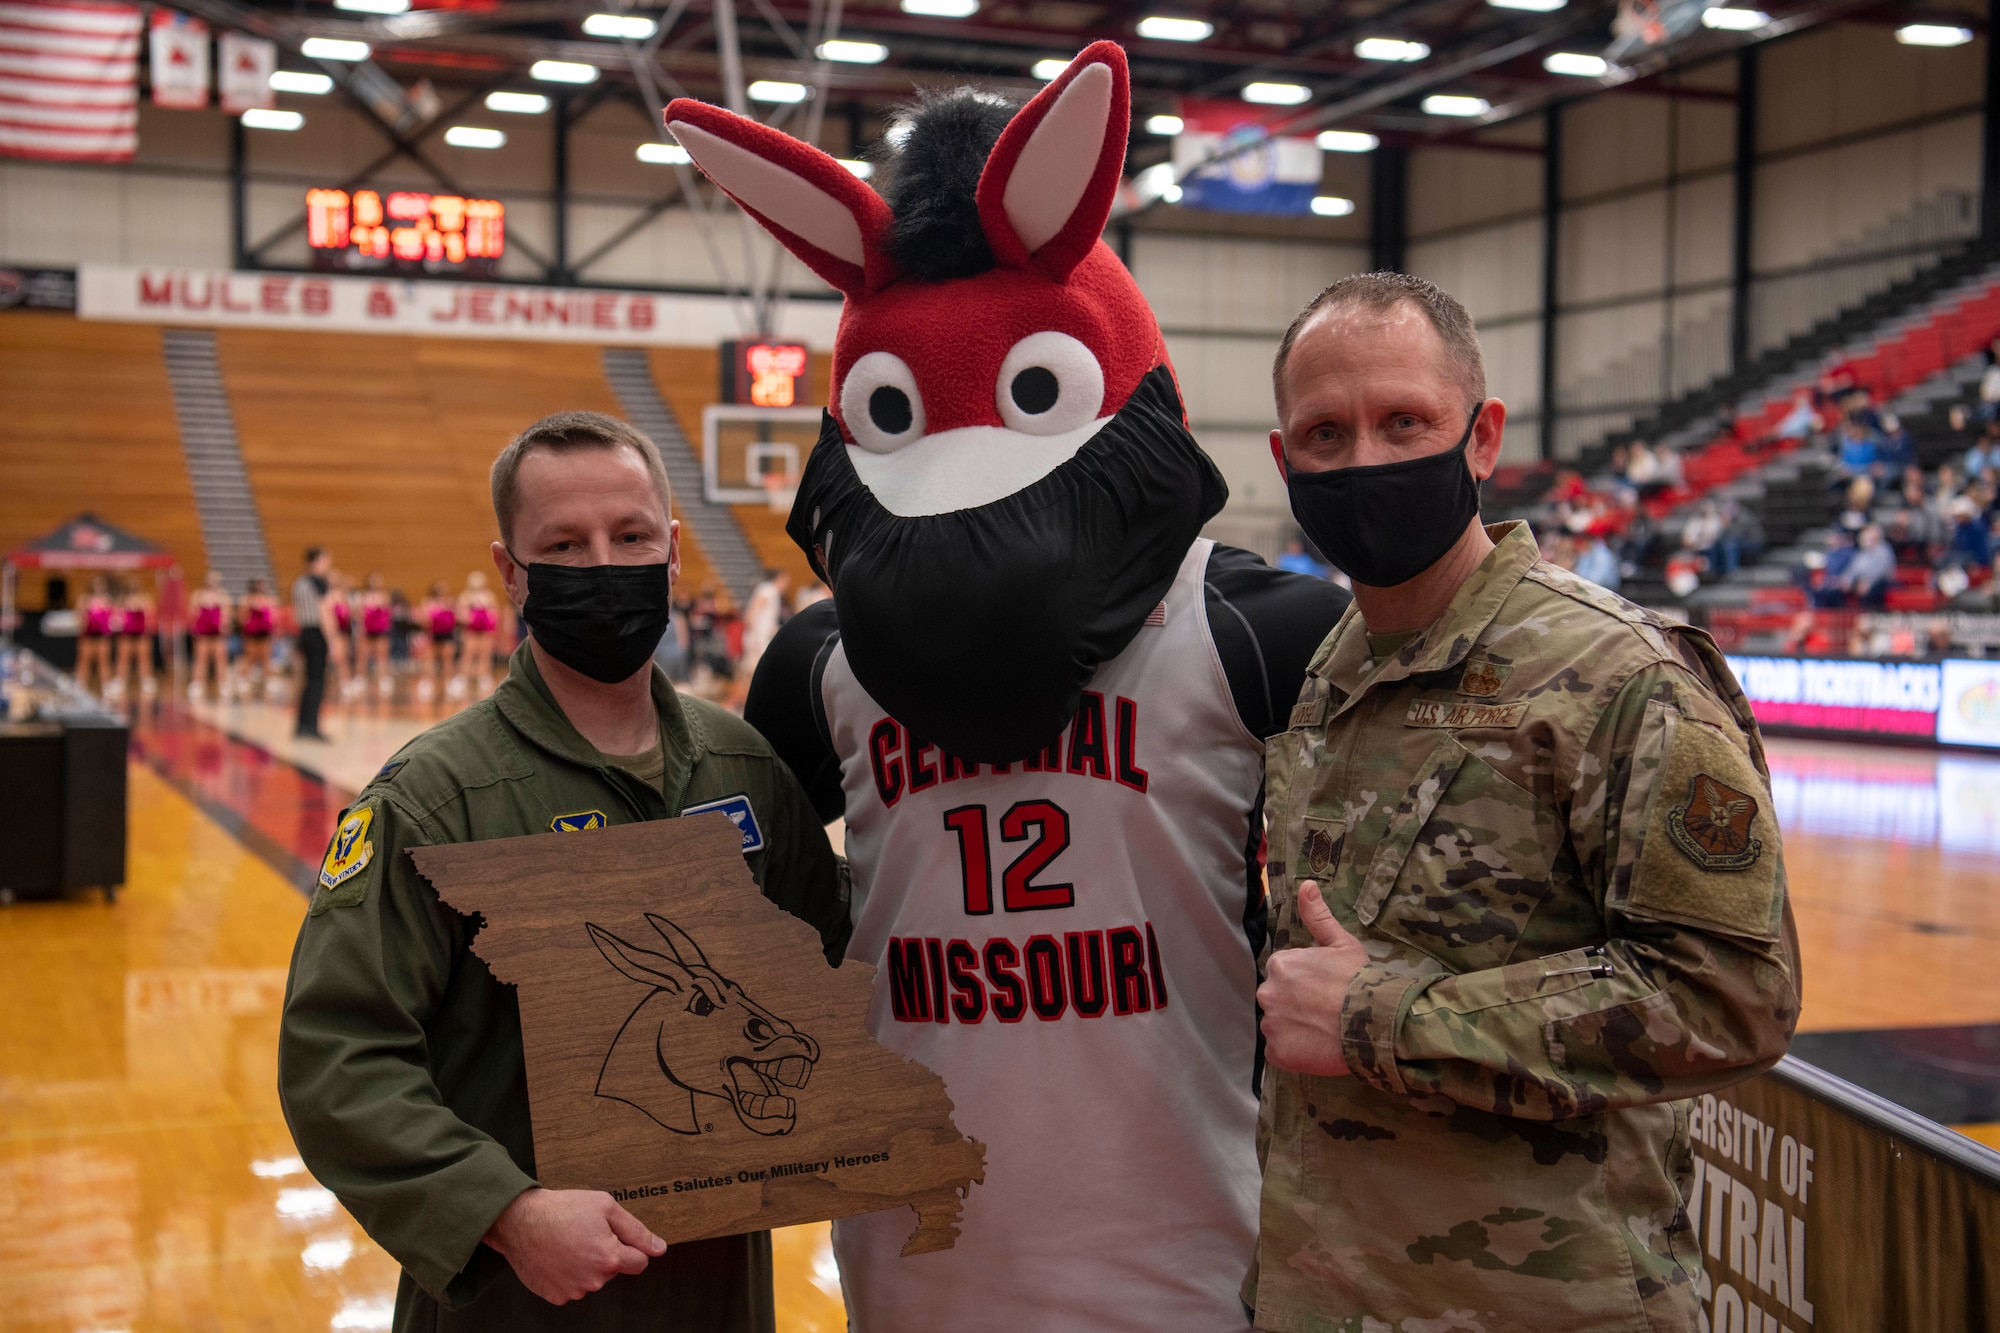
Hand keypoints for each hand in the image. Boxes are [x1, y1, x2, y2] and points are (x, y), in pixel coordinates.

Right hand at [483, 1187, 665, 1304]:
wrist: (519, 1220)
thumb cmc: (561, 1210)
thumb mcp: (605, 1207)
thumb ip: (636, 1231)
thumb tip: (659, 1248)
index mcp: (609, 1258)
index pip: (639, 1263)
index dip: (630, 1247)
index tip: (615, 1237)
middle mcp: (593, 1280)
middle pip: (614, 1270)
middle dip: (606, 1254)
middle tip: (585, 1233)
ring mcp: (573, 1290)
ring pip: (593, 1279)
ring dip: (586, 1265)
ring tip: (568, 1243)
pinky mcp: (555, 1296)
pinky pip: (572, 1286)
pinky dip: (568, 1274)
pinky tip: (557, 1256)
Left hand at [1257, 880, 1368, 1076]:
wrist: (1372, 1022)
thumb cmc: (1359, 981)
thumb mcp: (1342, 943)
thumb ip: (1318, 916)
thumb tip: (1306, 885)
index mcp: (1280, 964)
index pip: (1283, 974)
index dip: (1305, 983)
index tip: (1324, 990)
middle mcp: (1267, 992)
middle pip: (1276, 999)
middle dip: (1295, 1005)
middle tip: (1323, 1012)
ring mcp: (1271, 1024)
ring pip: (1277, 1026)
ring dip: (1293, 1029)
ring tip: (1322, 1031)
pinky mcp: (1277, 1053)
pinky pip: (1279, 1052)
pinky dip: (1293, 1052)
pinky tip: (1315, 1048)